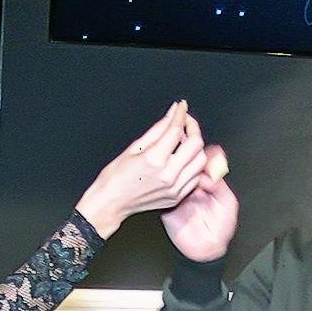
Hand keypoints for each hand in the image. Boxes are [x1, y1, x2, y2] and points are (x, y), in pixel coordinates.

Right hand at [76, 100, 207, 238]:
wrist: (111, 203)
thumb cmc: (116, 177)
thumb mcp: (134, 147)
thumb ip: (158, 129)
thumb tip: (172, 113)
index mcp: (154, 160)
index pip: (176, 130)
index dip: (181, 115)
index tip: (182, 108)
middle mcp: (168, 175)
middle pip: (196, 145)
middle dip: (193, 129)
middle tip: (185, 123)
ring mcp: (175, 188)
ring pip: (200, 161)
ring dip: (195, 147)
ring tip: (183, 142)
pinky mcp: (177, 197)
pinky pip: (195, 176)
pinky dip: (193, 164)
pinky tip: (182, 159)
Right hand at [161, 145, 237, 261]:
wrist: (207, 249)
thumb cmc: (220, 229)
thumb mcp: (228, 203)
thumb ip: (219, 185)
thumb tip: (209, 171)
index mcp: (206, 186)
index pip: (201, 165)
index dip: (200, 155)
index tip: (199, 148)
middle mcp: (192, 188)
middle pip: (186, 168)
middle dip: (186, 158)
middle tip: (187, 151)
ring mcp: (179, 196)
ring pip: (174, 176)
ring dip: (175, 168)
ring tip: (178, 161)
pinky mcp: (168, 206)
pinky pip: (165, 192)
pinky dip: (165, 184)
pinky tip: (168, 178)